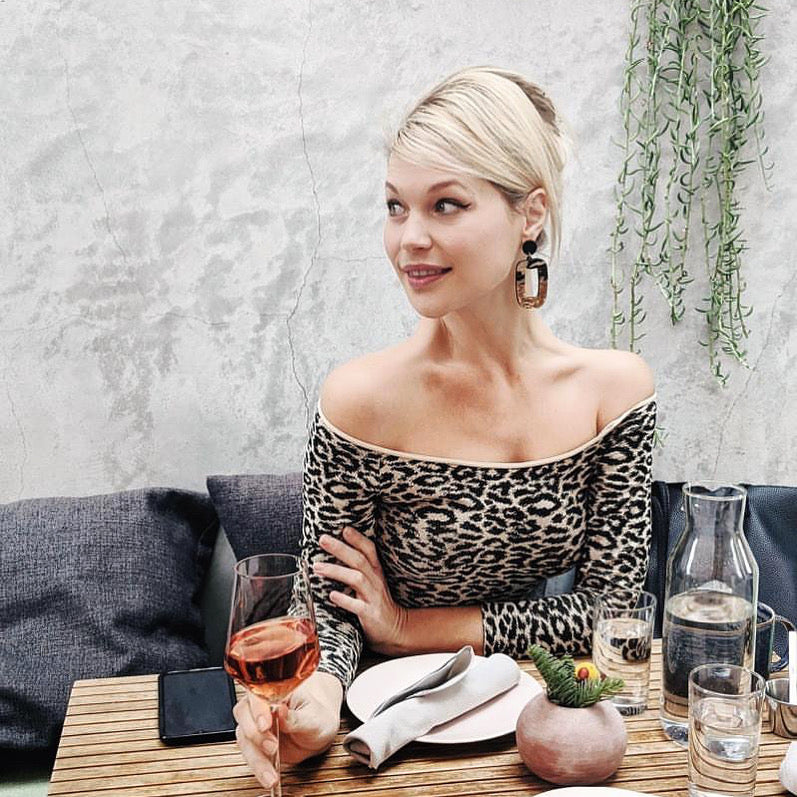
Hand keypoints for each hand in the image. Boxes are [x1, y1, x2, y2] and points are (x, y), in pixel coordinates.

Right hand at [233, 671, 341, 787]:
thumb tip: (281, 711)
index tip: (265, 724)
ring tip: (271, 773)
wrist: (320, 732)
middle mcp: (262, 705)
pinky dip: (258, 768)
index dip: (258, 709)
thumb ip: (296, 717)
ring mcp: (256, 724)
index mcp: (276, 689)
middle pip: (244, 714)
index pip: (258, 693)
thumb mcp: (314, 717)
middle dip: (255, 734)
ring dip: (256, 758)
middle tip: (272, 747)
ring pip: (244, 738)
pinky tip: (268, 776)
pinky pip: (250, 755)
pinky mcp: (256, 743)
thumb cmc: (318, 716)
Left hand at [314, 526, 409, 654]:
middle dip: (340, 548)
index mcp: (375, 570)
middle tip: (322, 539)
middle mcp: (375, 580)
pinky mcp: (370, 614)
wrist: (394, 628)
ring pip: (356, 579)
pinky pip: (357, 606)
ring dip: (336, 571)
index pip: (369, 549)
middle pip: (359, 560)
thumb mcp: (371, 580)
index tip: (343, 528)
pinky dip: (344, 600)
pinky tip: (332, 595)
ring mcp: (373, 597)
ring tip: (317, 567)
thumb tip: (335, 549)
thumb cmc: (376, 601)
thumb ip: (357, 566)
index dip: (357, 538)